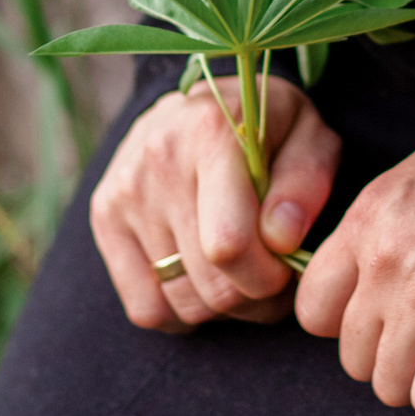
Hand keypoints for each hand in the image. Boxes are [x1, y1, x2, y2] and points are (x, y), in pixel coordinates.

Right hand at [91, 76, 340, 330]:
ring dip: (221, 306)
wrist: (201, 103)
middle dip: (253, 297)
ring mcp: (124, 192)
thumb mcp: (310, 136)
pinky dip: (180, 311)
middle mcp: (158, 161)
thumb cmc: (269, 127)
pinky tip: (200, 279)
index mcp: (212, 135)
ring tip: (240, 272)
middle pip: (209, 285)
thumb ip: (306, 184)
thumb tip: (282, 239)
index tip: (286, 265)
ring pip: (182, 303)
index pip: (229, 246)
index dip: (269, 278)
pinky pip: (145, 308)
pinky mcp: (104, 217)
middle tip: (272, 275)